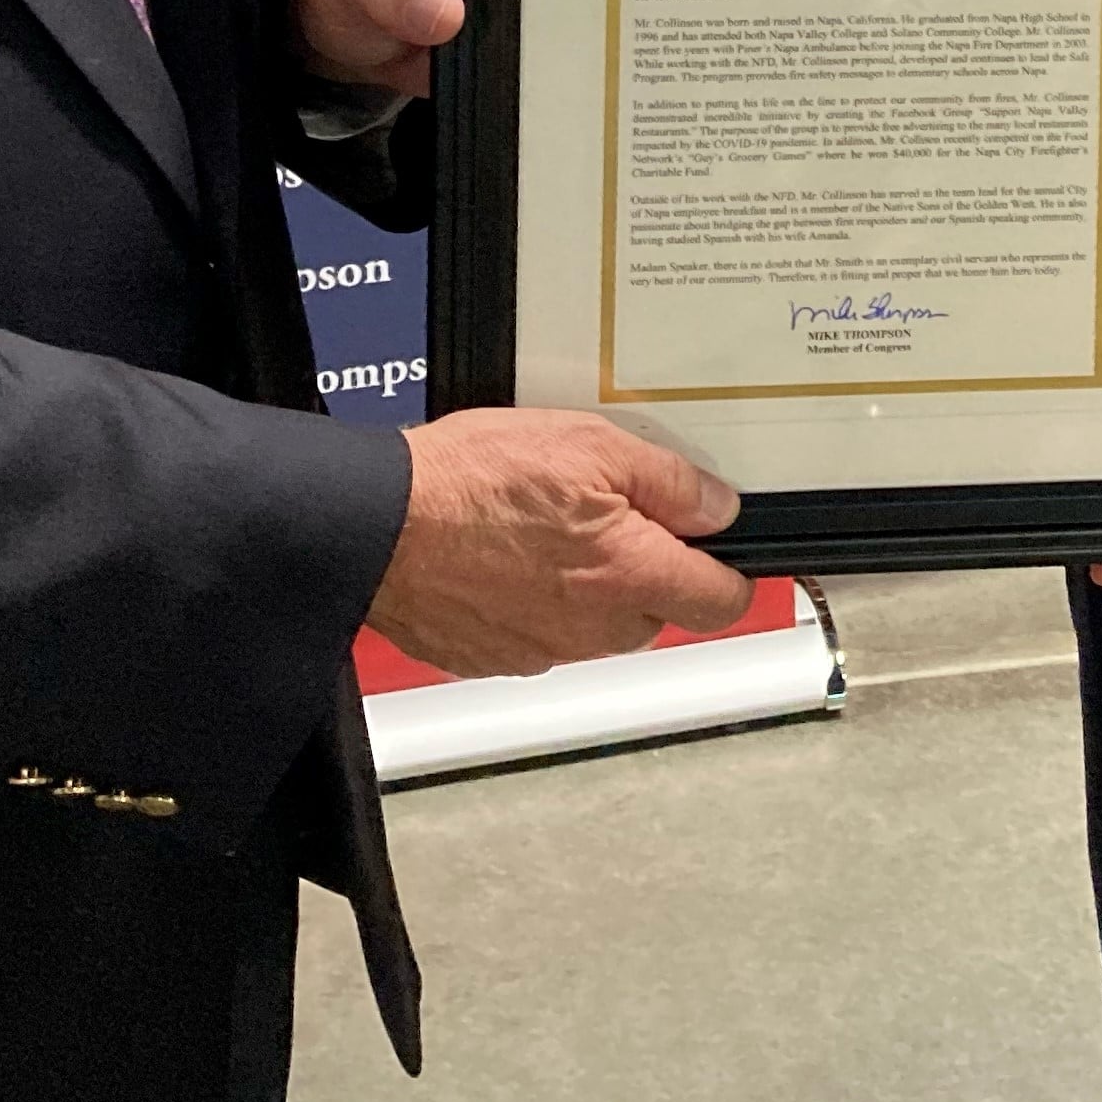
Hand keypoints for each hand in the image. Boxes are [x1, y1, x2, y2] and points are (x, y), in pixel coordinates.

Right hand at [366, 407, 749, 676]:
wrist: (373, 526)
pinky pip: (541, 634)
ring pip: (597, 625)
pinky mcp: (495, 657)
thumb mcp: (587, 444)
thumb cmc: (468, 482)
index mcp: (627, 576)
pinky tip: (506, 553)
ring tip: (545, 525)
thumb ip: (667, 482)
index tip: (720, 550)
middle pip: (656, 611)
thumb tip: (715, 507)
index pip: (720, 603)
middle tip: (608, 510)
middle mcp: (591, 629)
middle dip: (647, 567)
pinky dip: (536, 601)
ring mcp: (541, 650)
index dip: (728, 572)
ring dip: (589, 586)